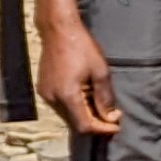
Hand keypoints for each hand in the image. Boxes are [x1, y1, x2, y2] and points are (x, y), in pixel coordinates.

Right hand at [38, 16, 120, 136]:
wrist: (59, 31)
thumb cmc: (82, 48)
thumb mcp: (101, 72)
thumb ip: (105, 98)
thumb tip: (110, 118)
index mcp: (67, 96)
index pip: (84, 125)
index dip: (102, 129)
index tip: (117, 126)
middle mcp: (52, 99)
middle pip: (75, 123)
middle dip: (95, 123)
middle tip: (113, 116)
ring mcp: (45, 94)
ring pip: (68, 116)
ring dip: (86, 115)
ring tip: (102, 105)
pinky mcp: (43, 89)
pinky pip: (61, 106)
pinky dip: (76, 107)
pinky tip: (87, 97)